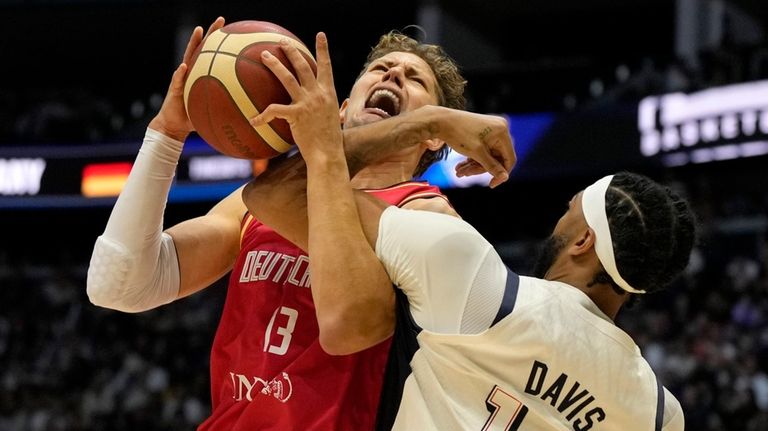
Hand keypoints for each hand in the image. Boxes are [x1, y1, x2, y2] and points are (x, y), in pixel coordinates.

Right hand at [148, 17, 224, 141]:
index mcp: (203, 75)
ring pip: (188, 56)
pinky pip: (177, 80)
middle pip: (203, 48)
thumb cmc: (196, 118)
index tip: (234, 31)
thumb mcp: (216, 112)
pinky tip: (183, 67)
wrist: (174, 127)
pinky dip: (179, 73)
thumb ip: (230, 108)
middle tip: (221, 20)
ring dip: (193, 43)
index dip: (223, 43)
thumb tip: (253, 113)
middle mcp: (192, 72)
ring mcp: (182, 78)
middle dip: (211, 33)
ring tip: (199, 30)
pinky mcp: (173, 89)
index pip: (215, 56)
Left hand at [250, 32, 341, 162]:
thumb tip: (339, 106)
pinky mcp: (296, 115)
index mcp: (328, 93)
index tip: (320, 35)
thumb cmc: (330, 141)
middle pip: (303, 66)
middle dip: (292, 51)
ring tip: (263, 55)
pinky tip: (253, 120)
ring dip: (274, 64)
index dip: (323, 49)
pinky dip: (262, 116)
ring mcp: (307, 103)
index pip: (326, 66)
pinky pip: (274, 110)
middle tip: (282, 42)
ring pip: (287, 77)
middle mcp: (318, 94)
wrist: (328, 154)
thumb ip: (335, 109)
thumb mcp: (335, 120)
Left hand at [438, 108, 515, 187]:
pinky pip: (483, 150)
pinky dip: (472, 158)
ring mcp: (492, 130)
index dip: (501, 173)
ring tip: (459, 172)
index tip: (491, 185)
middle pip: (497, 158)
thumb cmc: (459, 134)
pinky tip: (460, 167)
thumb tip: (505, 178)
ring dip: (474, 165)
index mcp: (502, 132)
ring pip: (488, 156)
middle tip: (465, 174)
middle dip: (481, 168)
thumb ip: (492, 166)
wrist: (441, 120)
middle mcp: (500, 129)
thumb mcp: (476, 153)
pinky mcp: (483, 132)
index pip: (509, 159)